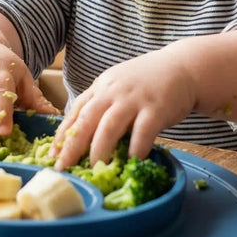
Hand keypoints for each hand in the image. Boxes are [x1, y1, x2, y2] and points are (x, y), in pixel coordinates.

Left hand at [51, 47, 196, 169]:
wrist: (183, 67)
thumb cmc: (148, 82)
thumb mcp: (118, 86)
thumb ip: (102, 104)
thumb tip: (81, 135)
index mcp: (102, 87)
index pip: (76, 111)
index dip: (63, 134)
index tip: (53, 155)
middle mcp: (114, 91)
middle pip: (87, 120)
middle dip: (72, 146)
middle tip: (64, 168)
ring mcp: (134, 99)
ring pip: (109, 127)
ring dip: (100, 151)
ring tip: (94, 169)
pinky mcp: (156, 109)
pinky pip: (142, 134)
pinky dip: (134, 150)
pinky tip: (130, 163)